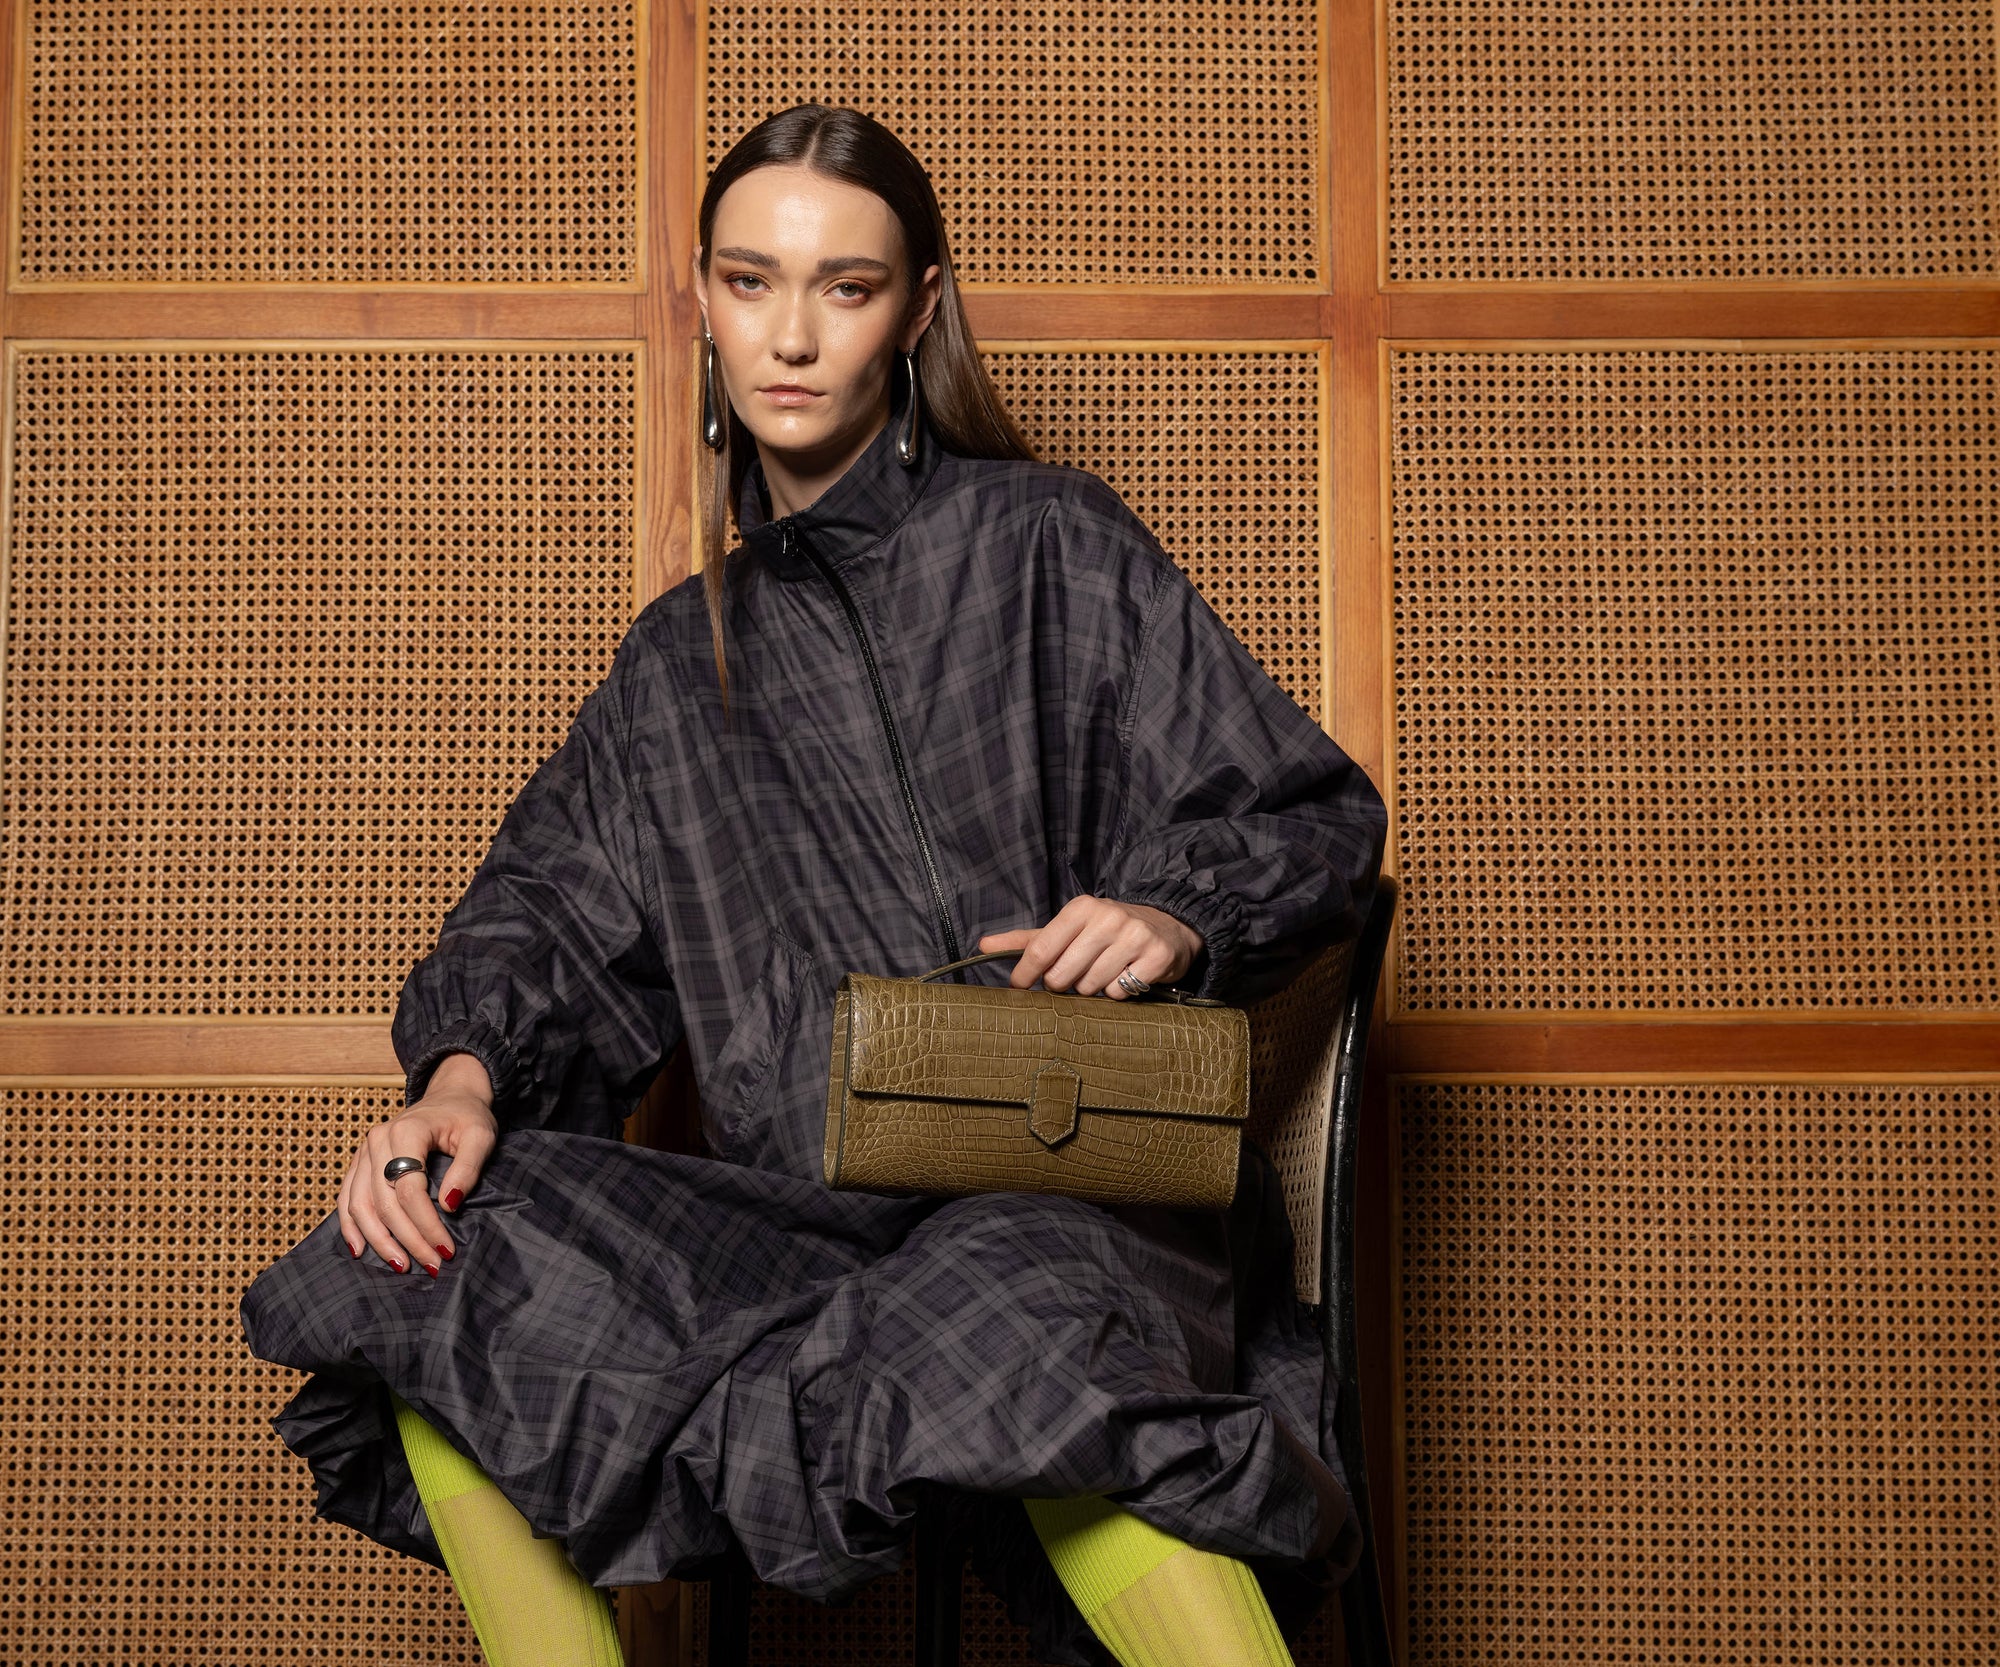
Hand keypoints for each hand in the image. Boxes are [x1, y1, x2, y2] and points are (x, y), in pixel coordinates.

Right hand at [336, 1052, 498, 1275]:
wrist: (450, 1096)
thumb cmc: (467, 1117)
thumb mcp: (482, 1136)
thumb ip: (468, 1167)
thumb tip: (449, 1204)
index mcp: (406, 1131)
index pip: (410, 1190)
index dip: (427, 1224)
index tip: (447, 1250)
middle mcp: (377, 1141)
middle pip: (384, 1202)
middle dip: (407, 1239)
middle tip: (432, 1266)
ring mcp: (364, 1152)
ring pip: (359, 1205)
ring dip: (378, 1240)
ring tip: (401, 1266)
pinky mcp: (360, 1162)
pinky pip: (347, 1198)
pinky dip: (351, 1226)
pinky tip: (361, 1250)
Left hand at [977, 894, 1202, 998]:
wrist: (1166, 926)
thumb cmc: (1107, 931)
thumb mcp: (1068, 928)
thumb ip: (1027, 939)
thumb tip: (981, 945)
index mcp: (1081, 907)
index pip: (1039, 949)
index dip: (1024, 974)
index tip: (1018, 987)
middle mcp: (1108, 917)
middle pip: (1062, 976)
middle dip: (1064, 983)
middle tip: (1075, 976)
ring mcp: (1135, 936)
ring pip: (1090, 988)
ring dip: (1092, 989)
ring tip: (1103, 973)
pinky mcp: (1156, 957)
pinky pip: (1120, 993)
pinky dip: (1119, 993)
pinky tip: (1125, 977)